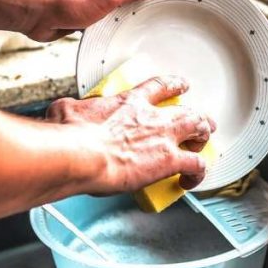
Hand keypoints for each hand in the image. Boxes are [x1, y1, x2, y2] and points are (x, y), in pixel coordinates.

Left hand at [25, 0, 167, 41]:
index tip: (177, 10)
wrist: (34, 13)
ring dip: (125, 27)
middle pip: (134, 3)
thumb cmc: (68, 0)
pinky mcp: (85, 18)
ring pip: (120, 17)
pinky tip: (117, 44)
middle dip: (144, 15)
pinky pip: (105, 27)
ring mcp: (96, 3)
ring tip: (143, 41)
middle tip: (162, 32)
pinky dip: (110, 34)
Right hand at [46, 76, 216, 192]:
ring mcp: (164, 138)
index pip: (159, 87)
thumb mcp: (68, 110)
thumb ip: (75, 109)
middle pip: (188, 110)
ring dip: (203, 139)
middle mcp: (152, 117)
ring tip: (201, 147)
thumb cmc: (70, 134)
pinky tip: (191, 181)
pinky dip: (198, 174)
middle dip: (198, 118)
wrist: (80, 153)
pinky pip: (196, 166)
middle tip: (203, 123)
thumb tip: (64, 111)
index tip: (180, 87)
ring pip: (200, 131)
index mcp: (129, 103)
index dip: (174, 86)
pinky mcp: (169, 161)